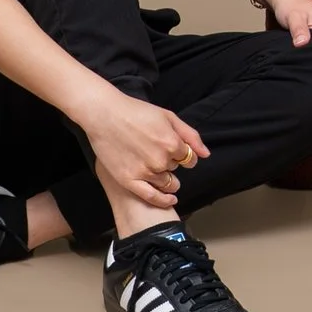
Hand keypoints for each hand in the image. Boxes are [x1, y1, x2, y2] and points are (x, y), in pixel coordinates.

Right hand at [79, 87, 209, 211]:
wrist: (105, 114)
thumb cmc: (136, 111)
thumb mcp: (168, 116)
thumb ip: (190, 135)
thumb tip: (205, 154)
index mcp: (172, 143)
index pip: (189, 159)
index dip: (184, 156)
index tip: (178, 154)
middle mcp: (161, 160)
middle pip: (176, 170)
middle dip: (172, 164)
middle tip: (158, 153)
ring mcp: (145, 172)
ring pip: (166, 183)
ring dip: (167, 180)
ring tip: (159, 171)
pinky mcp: (129, 181)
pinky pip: (152, 197)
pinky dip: (163, 200)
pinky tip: (169, 199)